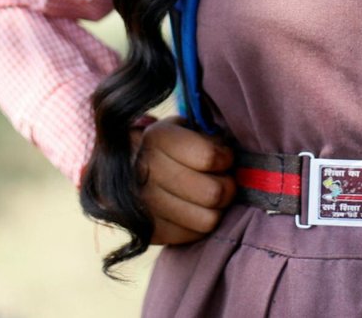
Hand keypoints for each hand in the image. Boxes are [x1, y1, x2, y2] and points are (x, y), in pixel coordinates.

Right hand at [131, 117, 236, 245]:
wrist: (132, 168)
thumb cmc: (174, 144)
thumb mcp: (187, 126)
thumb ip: (208, 134)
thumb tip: (230, 156)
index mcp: (157, 138)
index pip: (210, 157)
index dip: (225, 158)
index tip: (222, 156)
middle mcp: (145, 171)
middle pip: (213, 193)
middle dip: (226, 186)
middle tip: (220, 179)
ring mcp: (144, 205)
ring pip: (209, 219)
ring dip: (217, 208)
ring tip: (208, 195)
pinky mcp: (150, 232)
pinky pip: (196, 235)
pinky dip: (201, 223)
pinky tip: (195, 209)